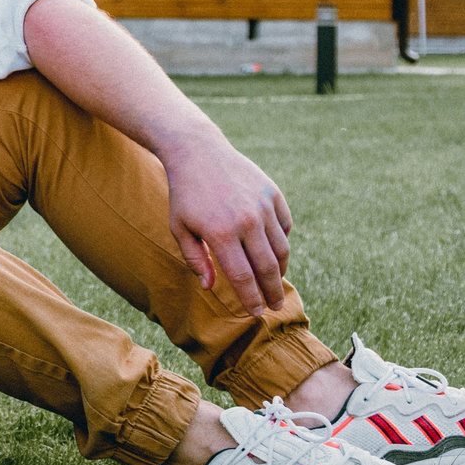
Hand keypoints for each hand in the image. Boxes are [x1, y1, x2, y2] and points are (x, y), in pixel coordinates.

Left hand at [161, 128, 293, 313]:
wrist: (198, 152)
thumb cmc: (184, 194)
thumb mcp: (179, 228)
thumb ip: (195, 260)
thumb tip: (210, 288)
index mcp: (221, 233)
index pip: (243, 277)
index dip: (251, 298)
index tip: (256, 312)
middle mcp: (246, 221)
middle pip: (268, 268)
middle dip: (273, 292)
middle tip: (275, 306)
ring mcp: (263, 206)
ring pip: (282, 249)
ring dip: (280, 270)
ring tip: (274, 283)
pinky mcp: (273, 194)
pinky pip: (284, 226)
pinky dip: (281, 242)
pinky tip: (273, 252)